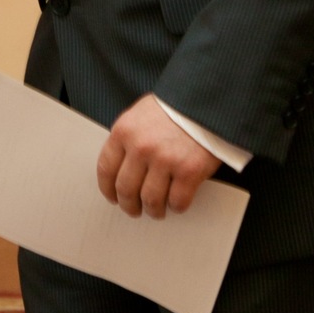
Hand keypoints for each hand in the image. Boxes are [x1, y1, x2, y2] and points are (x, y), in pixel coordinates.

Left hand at [96, 94, 219, 219]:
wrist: (207, 101)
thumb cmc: (175, 107)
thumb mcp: (140, 114)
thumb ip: (129, 138)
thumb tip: (122, 167)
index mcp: (124, 131)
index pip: (106, 169)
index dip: (108, 189)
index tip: (113, 197)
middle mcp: (141, 147)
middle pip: (126, 189)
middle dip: (129, 205)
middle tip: (134, 210)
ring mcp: (165, 160)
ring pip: (151, 200)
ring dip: (153, 210)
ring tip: (157, 211)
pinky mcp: (189, 171)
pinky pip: (178, 201)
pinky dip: (177, 206)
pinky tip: (177, 203)